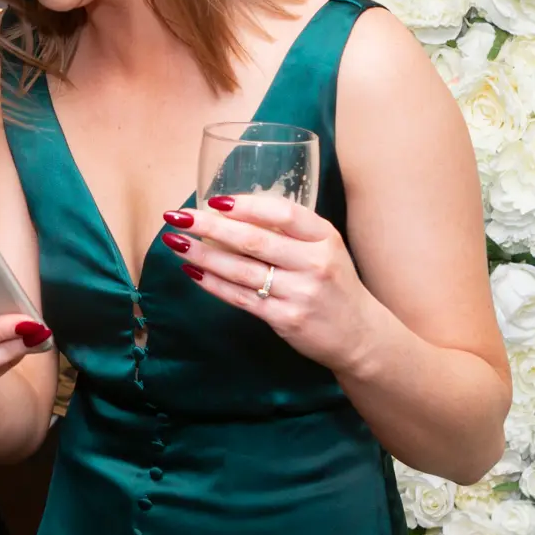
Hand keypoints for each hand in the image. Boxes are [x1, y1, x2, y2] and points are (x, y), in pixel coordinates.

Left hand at [161, 194, 382, 372]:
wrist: (360, 335)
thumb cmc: (334, 283)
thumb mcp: (325, 248)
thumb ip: (290, 230)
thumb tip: (233, 211)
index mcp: (324, 237)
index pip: (283, 213)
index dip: (246, 205)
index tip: (214, 200)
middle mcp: (314, 263)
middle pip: (254, 240)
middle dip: (209, 226)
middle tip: (177, 217)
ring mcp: (300, 293)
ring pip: (241, 270)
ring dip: (203, 254)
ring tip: (175, 242)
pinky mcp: (286, 319)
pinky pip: (241, 298)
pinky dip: (213, 283)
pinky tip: (192, 271)